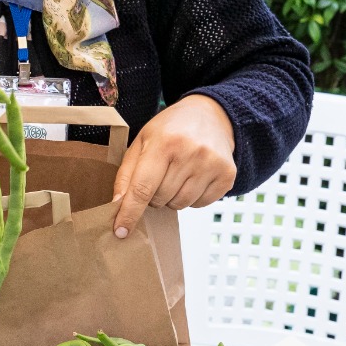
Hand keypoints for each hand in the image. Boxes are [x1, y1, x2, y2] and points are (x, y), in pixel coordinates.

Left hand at [112, 94, 236, 236]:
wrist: (210, 114)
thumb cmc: (170, 130)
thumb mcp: (142, 142)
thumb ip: (126, 173)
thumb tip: (117, 205)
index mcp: (164, 143)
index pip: (142, 188)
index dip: (129, 213)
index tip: (120, 231)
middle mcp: (191, 153)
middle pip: (160, 199)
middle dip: (153, 195)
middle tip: (159, 175)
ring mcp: (212, 165)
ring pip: (180, 205)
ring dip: (172, 198)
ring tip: (176, 174)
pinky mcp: (227, 175)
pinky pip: (200, 205)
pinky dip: (191, 198)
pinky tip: (193, 177)